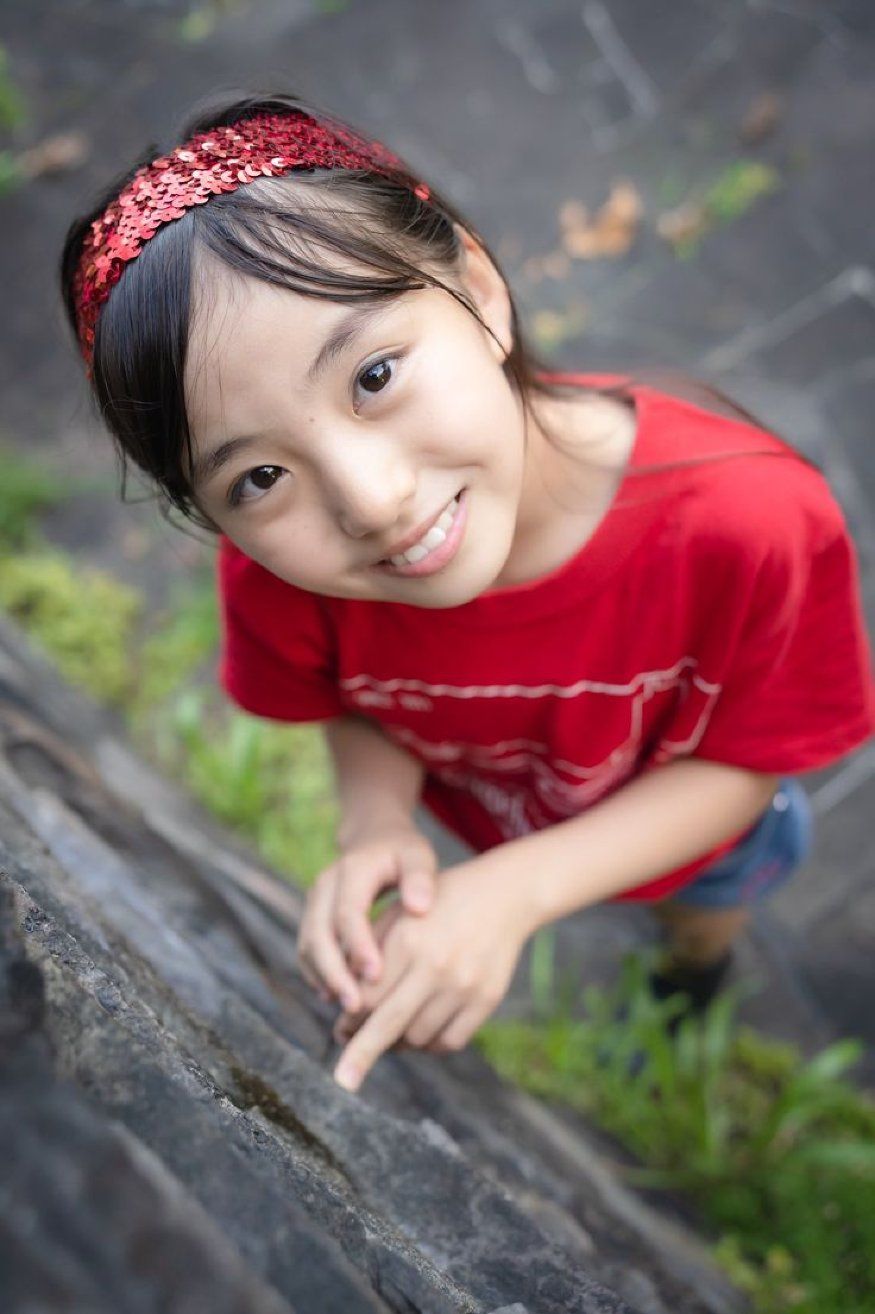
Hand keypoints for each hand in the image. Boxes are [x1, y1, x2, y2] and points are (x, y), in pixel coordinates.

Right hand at [296, 823, 437, 1012]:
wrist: (374, 837)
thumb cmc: (403, 852)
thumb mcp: (417, 854)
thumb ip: (420, 877)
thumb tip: (419, 908)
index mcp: (352, 869)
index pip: (348, 912)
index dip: (358, 946)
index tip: (376, 976)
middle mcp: (325, 886)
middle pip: (317, 933)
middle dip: (334, 972)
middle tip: (357, 1006)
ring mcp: (315, 902)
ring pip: (308, 945)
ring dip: (324, 977)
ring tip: (349, 1008)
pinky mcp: (313, 917)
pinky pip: (307, 950)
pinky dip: (318, 974)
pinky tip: (338, 996)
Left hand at [331, 847, 536, 1091]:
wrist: (502, 896)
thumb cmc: (436, 904)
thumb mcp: (398, 915)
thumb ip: (369, 955)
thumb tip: (345, 1006)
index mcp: (408, 941)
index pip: (366, 996)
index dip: (349, 1018)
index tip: (340, 1031)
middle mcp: (436, 965)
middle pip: (388, 1025)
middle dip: (361, 1055)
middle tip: (344, 1079)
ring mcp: (464, 985)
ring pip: (418, 1038)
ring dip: (399, 1042)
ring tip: (392, 1031)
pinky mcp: (487, 1000)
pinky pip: (449, 1041)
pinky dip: (430, 1044)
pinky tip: (421, 1030)